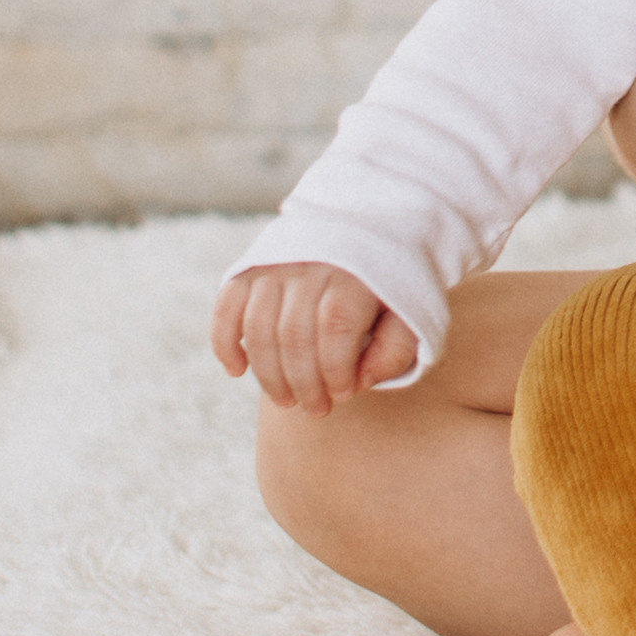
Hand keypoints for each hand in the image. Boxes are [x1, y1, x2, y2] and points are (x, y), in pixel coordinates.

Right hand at [212, 263, 418, 410]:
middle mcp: (310, 265)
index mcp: (354, 273)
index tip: (343, 394)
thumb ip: (396, 348)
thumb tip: (361, 381)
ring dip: (268, 374)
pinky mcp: (249, 269)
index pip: (335, 329)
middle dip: (303, 383)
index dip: (336, 371)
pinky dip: (224, 342)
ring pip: (259, 328)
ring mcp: (275, 266)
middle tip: (315, 409)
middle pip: (294, 335)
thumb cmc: (387, 284)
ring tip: (285, 400)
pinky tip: (237, 370)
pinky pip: (227, 307)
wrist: (365, 226)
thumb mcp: (410, 310)